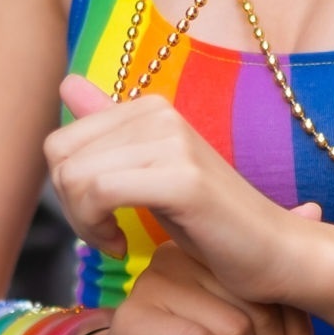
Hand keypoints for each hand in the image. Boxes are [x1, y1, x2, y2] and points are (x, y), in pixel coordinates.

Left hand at [46, 75, 327, 305]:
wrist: (273, 251)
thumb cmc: (212, 223)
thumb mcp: (151, 174)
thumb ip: (109, 130)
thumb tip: (67, 83)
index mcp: (150, 108)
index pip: (59, 142)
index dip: (67, 191)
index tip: (100, 219)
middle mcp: (160, 113)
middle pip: (60, 158)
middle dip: (70, 208)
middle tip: (104, 234)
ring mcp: (174, 142)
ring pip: (76, 176)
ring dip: (84, 224)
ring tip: (115, 241)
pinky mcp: (182, 178)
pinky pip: (100, 192)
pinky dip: (97, 229)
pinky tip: (122, 247)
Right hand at [53, 241, 314, 334]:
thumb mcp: (236, 310)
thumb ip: (270, 272)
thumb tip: (315, 207)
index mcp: (200, 249)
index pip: (265, 279)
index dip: (293, 323)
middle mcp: (173, 257)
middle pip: (253, 302)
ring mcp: (150, 285)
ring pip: (232, 325)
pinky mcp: (134, 320)